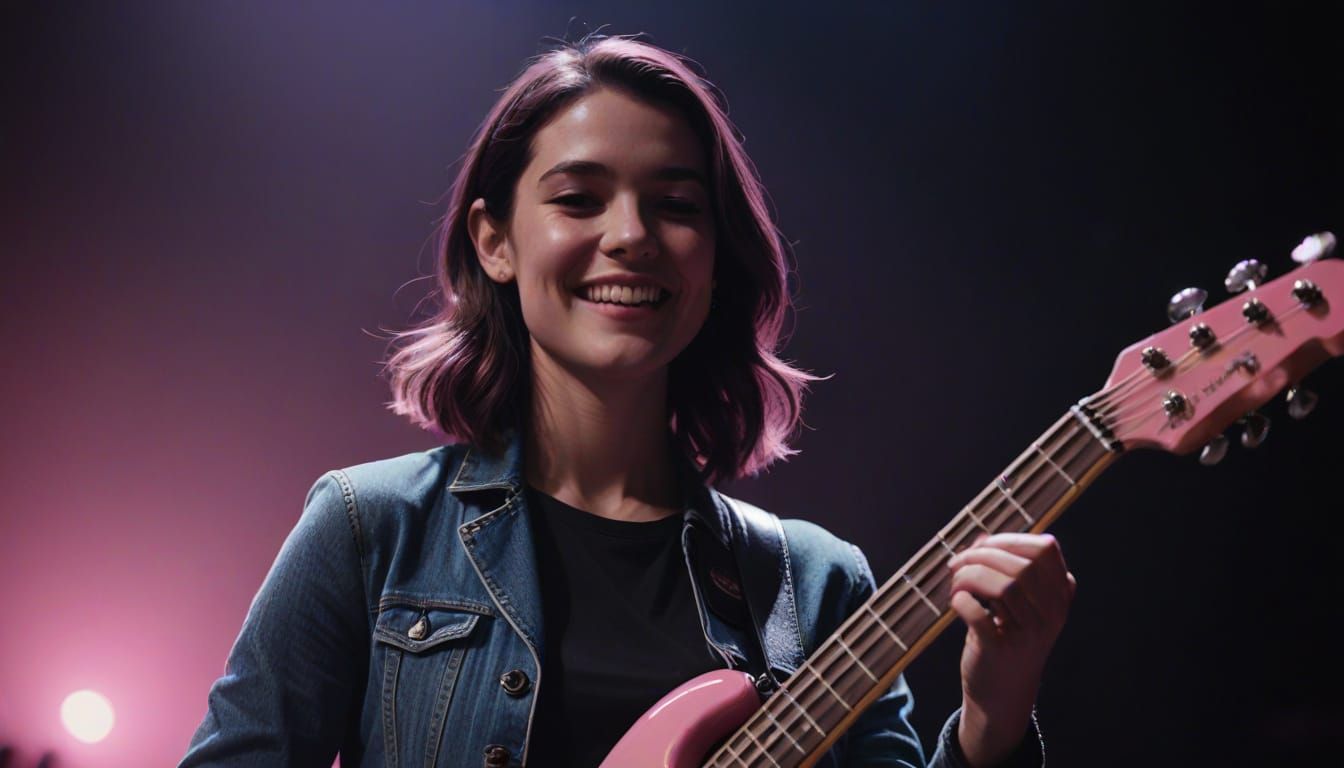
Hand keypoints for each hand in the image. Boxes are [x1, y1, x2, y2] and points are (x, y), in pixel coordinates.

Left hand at [945, 533, 1074, 767]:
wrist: (1001, 695)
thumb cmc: (1006, 639)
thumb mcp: (1016, 604)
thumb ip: (1006, 571)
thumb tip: (981, 540)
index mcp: (1059, 597)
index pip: (1045, 549)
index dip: (1009, 539)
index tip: (981, 547)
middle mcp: (1051, 616)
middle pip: (1021, 565)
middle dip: (981, 556)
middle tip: (957, 564)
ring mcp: (1028, 636)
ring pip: (1003, 586)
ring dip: (969, 575)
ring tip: (955, 583)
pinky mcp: (1000, 652)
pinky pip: (978, 615)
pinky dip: (961, 601)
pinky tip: (955, 602)